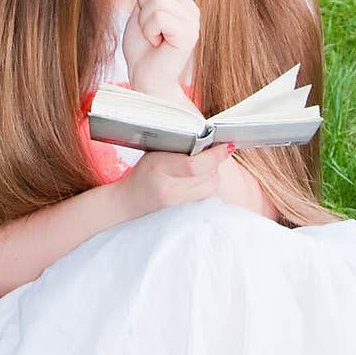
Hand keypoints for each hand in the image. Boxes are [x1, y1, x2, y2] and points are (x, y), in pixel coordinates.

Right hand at [116, 146, 279, 222]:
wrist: (128, 203)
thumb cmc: (142, 173)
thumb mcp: (155, 153)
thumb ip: (180, 146)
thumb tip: (210, 140)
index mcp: (159, 168)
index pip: (194, 165)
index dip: (214, 155)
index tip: (227, 146)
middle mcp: (170, 190)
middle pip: (208, 176)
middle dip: (215, 161)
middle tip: (212, 152)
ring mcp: (178, 206)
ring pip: (212, 187)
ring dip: (214, 174)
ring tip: (203, 166)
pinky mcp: (185, 214)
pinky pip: (208, 196)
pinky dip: (209, 185)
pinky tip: (200, 179)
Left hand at [122, 0, 199, 95]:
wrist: (146, 77)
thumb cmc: (142, 47)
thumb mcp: (142, 10)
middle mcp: (190, 7)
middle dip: (143, 0)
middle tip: (148, 23)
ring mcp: (192, 21)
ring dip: (144, 19)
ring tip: (152, 35)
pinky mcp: (188, 35)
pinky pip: (159, 17)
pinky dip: (149, 30)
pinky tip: (156, 42)